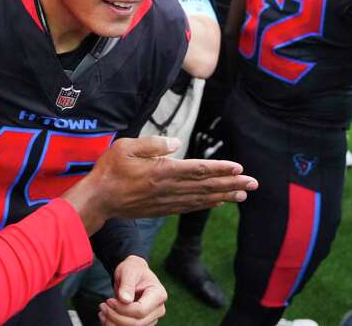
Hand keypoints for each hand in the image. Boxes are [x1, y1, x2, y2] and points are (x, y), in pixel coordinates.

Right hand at [63, 136, 257, 232]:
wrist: (98, 200)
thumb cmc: (109, 170)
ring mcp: (165, 201)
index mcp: (160, 171)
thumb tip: (176, 142)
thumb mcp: (126, 147)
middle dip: (231, 184)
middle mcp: (167, 188)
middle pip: (205, 186)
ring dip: (223, 196)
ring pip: (200, 199)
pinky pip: (189, 207)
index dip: (219, 169)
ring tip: (243, 194)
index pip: (196, 169)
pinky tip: (217, 202)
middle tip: (253, 183)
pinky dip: (206, 205)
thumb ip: (152, 144)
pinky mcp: (161, 209)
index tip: (239, 168)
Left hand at [98, 256, 165, 325]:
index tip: (109, 300)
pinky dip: (114, 325)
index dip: (122, 309)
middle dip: (116, 317)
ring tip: (102, 311)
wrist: (133, 274)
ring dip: (113, 323)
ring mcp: (152, 318)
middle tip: (103, 306)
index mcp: (158, 295)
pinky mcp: (143, 322)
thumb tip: (125, 300)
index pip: (140, 310)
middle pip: (137, 323)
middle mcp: (158, 309)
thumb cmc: (133, 269)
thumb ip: (127, 284)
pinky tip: (105, 317)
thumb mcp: (129, 270)